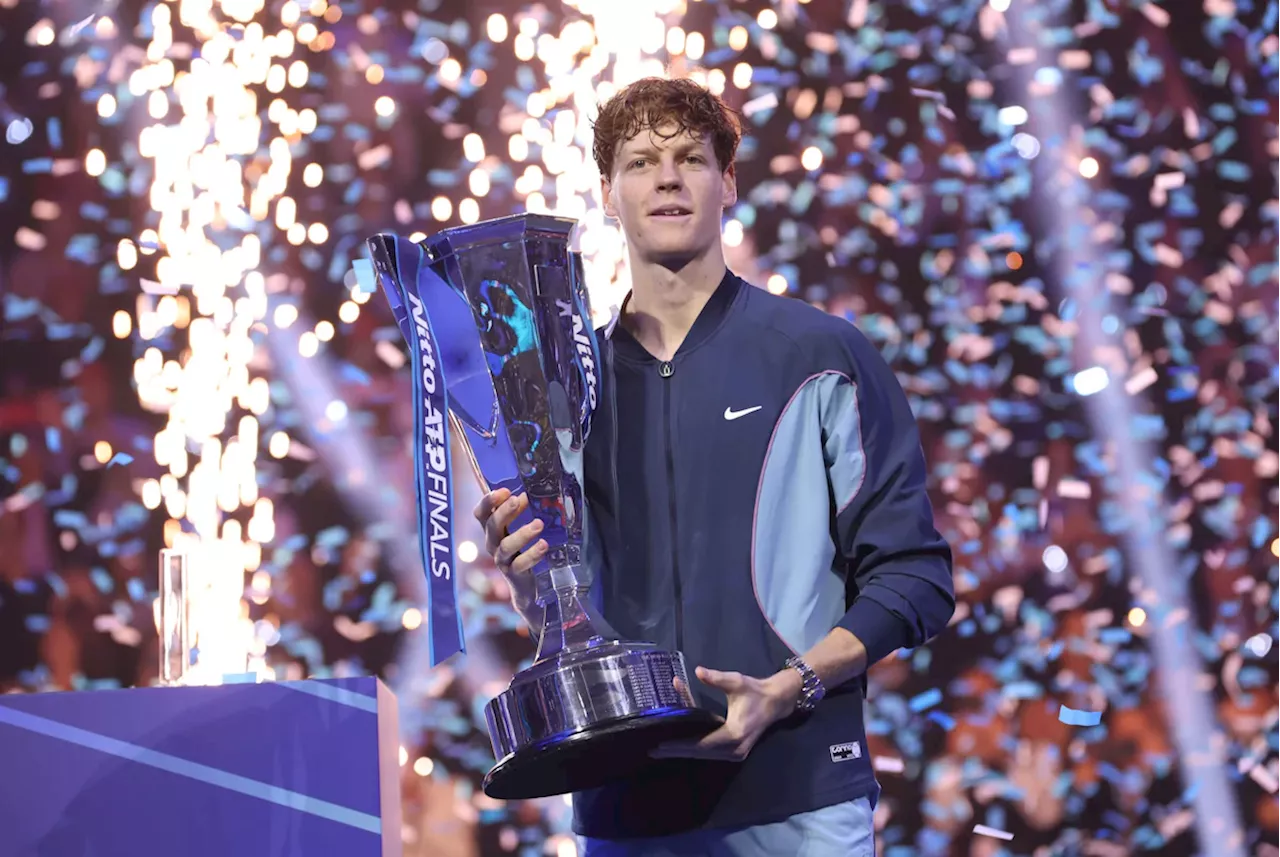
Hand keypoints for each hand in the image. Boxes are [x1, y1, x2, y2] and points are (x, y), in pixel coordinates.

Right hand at [473, 488, 546, 591]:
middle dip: (503, 512)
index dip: (487, 502)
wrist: (524, 586)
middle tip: (517, 499)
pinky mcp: (514, 574)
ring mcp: (502, 560)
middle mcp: (493, 544)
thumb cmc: (520, 551)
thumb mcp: (516, 529)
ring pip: (506, 546)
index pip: (480, 514)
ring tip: (539, 524)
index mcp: (492, 530)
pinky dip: (532, 554)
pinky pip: (520, 564)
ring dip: (522, 533)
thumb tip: (527, 492)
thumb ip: (519, 512)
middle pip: (492, 526)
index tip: (504, 491)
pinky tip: (543, 545)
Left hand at [650, 666, 801, 761]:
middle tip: (653, 750)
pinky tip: (680, 745)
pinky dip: (695, 748)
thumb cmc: (755, 691)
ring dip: (684, 751)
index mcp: (734, 734)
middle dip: (676, 751)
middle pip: (699, 753)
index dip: (680, 745)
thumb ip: (716, 678)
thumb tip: (698, 671)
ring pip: (704, 755)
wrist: (776, 701)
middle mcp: (734, 749)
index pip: (701, 744)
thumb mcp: (736, 681)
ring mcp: (736, 753)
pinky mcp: (735, 751)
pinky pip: (711, 752)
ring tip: (662, 750)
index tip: (661, 745)